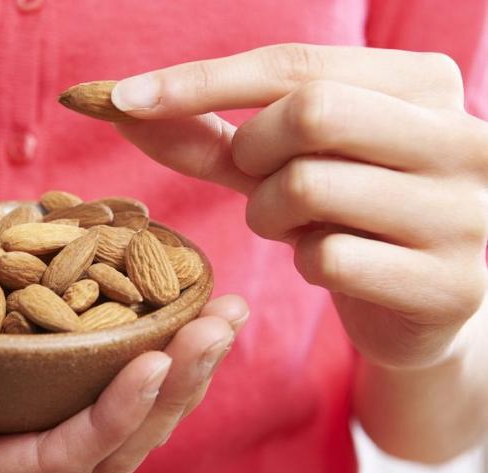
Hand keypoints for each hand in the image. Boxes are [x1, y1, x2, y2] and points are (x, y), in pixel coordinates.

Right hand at [0, 253, 247, 472]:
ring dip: (185, 378)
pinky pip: (117, 397)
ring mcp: (29, 432)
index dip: (109, 418)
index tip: (157, 356)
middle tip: (218, 323)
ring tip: (225, 314)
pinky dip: (165, 361)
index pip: (47, 460)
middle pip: (107, 453)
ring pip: (127, 433)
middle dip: (171, 394)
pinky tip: (194, 313)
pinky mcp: (48, 398)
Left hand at [112, 44, 487, 369]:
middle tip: (258, 179)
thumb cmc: (345, 215)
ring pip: (309, 187)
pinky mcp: (451, 283)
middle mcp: (462, 137)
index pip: (297, 63)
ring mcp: (465, 211)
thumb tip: (123, 105)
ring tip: (297, 225)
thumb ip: (212, 134)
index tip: (123, 98)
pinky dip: (304, 262)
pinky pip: (328, 258)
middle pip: (309, 112)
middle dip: (253, 152)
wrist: (419, 304)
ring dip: (269, 213)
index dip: (202, 79)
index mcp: (425, 85)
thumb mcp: (281, 163)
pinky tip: (329, 264)